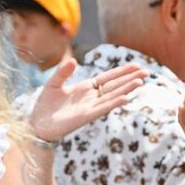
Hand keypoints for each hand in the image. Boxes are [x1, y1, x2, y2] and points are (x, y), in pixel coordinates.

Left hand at [30, 57, 146, 142]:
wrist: (37, 123)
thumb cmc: (45, 105)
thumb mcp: (53, 83)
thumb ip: (62, 72)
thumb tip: (72, 60)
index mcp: (86, 88)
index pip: (108, 78)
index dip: (121, 72)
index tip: (136, 66)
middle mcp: (92, 97)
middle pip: (115, 86)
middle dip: (130, 79)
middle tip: (146, 72)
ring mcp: (90, 107)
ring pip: (112, 96)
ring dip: (126, 90)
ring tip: (140, 82)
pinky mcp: (86, 116)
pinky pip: (103, 108)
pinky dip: (114, 103)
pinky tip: (126, 98)